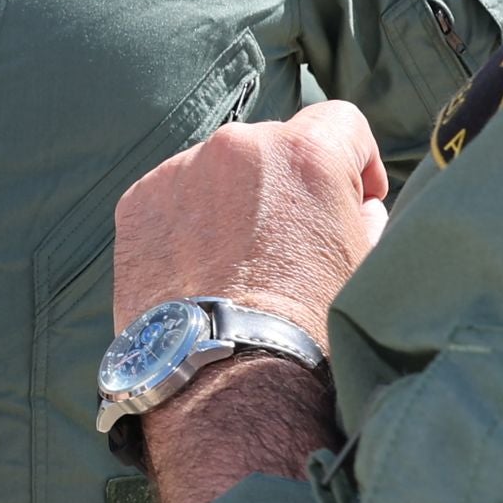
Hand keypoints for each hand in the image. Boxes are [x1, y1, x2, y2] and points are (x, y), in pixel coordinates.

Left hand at [113, 100, 389, 335]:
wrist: (226, 379)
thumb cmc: (310, 327)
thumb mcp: (365, 265)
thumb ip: (364, 216)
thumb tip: (357, 205)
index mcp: (306, 151)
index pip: (341, 122)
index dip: (354, 160)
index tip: (351, 200)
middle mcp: (239, 144)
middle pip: (274, 146)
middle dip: (287, 184)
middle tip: (289, 243)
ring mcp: (180, 169)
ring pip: (219, 171)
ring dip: (232, 201)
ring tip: (236, 265)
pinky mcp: (137, 202)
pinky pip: (173, 197)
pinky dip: (187, 223)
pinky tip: (198, 270)